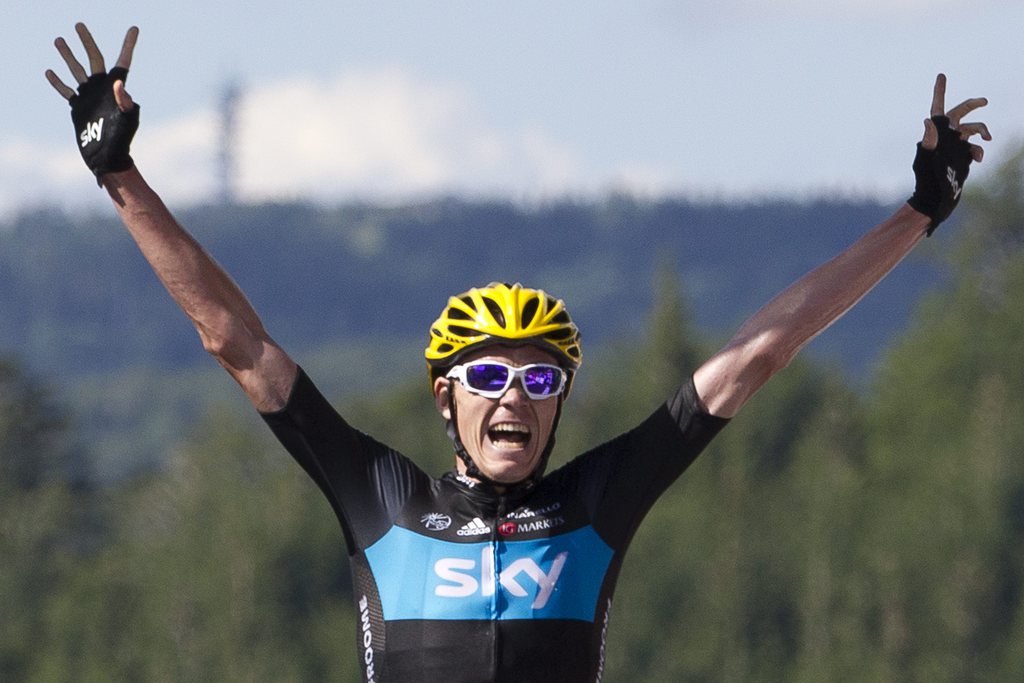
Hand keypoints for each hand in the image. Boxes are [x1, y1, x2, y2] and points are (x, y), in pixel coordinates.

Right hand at [45, 24, 140, 184]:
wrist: (107, 156)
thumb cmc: (122, 139)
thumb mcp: (127, 119)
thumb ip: (124, 100)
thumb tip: (118, 84)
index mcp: (117, 88)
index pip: (124, 61)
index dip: (128, 45)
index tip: (135, 29)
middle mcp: (103, 88)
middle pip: (94, 59)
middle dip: (87, 42)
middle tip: (79, 25)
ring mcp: (89, 96)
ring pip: (76, 70)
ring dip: (67, 55)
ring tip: (59, 39)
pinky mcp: (78, 107)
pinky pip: (66, 90)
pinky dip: (57, 82)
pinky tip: (50, 71)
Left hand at [908, 74, 990, 234]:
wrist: (934, 199)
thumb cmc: (925, 180)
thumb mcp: (924, 160)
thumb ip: (928, 141)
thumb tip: (928, 121)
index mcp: (934, 133)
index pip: (937, 108)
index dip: (940, 91)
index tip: (941, 75)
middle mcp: (945, 136)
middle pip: (960, 112)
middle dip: (972, 104)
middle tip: (985, 101)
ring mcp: (955, 145)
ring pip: (973, 128)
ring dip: (982, 130)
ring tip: (986, 140)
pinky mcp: (963, 156)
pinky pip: (975, 148)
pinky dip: (979, 151)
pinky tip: (978, 158)